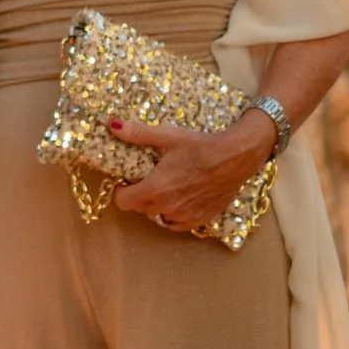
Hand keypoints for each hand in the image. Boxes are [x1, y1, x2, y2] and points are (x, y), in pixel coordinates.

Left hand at [108, 113, 274, 232]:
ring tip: (165, 188)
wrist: (236, 157)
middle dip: (138, 196)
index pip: (124, 202)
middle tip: (147, 179)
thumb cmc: (200, 146)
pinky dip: (175, 214)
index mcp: (156, 189)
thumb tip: (113, 125)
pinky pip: (179, 223)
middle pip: (140, 209)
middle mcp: (169, 207)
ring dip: (157, 206)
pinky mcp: (202, 219)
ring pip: (160, 217)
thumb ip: (138, 133)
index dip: (121, 191)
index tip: (127, 180)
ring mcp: (186, 216)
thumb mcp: (167, 136)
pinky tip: (181, 198)